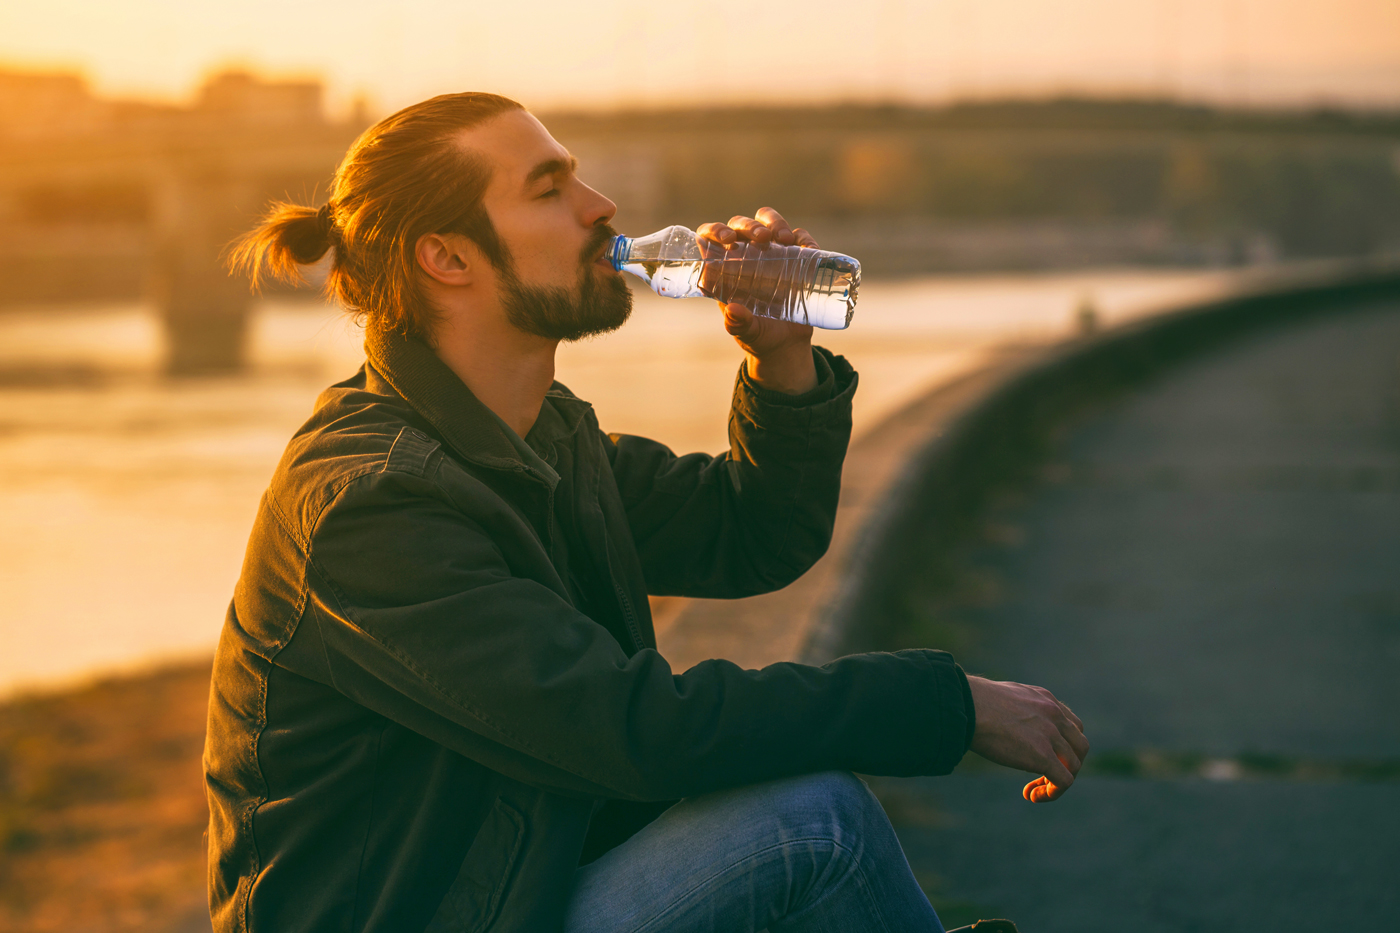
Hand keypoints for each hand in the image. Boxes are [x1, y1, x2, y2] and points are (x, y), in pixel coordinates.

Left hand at [696, 207, 817, 394]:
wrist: (787, 346)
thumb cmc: (758, 336)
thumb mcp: (746, 332)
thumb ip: (738, 324)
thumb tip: (733, 311)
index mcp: (724, 269)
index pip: (710, 238)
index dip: (714, 230)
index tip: (727, 239)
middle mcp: (745, 256)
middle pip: (741, 225)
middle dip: (749, 225)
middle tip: (761, 238)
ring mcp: (770, 253)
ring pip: (767, 221)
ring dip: (775, 222)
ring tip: (784, 239)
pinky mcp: (795, 257)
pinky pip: (798, 237)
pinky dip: (803, 237)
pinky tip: (808, 246)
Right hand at [966, 676, 1088, 802]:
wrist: (965, 705)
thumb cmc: (971, 702)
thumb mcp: (1003, 697)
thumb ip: (1016, 709)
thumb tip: (1007, 722)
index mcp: (1045, 699)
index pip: (1071, 725)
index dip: (1062, 745)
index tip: (1042, 756)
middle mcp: (1054, 714)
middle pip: (1079, 746)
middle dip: (1067, 764)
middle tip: (1045, 776)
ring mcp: (1051, 735)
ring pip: (1074, 765)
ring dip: (1058, 781)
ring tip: (1035, 790)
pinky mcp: (1043, 755)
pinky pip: (1063, 780)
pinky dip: (1053, 793)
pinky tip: (1033, 797)